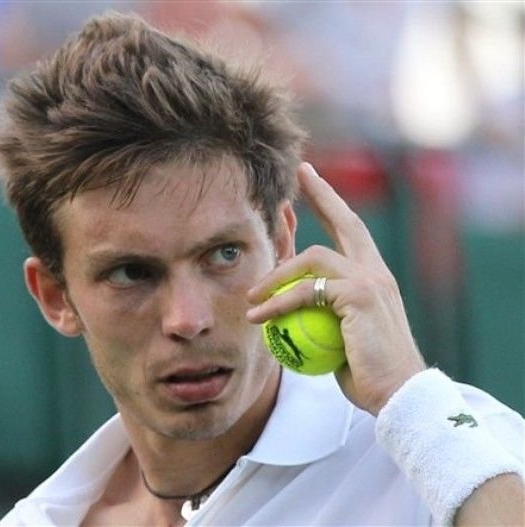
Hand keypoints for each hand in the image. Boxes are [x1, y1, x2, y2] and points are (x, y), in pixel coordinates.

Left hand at [247, 162, 425, 414]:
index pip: (351, 233)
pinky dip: (278, 303)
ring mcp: (370, 281)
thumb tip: (295, 314)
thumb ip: (324, 316)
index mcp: (375, 278)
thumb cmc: (369, 372)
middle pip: (345, 222)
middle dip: (322, 194)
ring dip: (277, 274)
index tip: (314, 183)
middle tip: (301, 174)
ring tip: (251, 296)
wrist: (399, 395)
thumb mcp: (342, 338)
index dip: (332, 206)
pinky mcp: (360, 296)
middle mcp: (376, 272)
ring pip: (314, 258)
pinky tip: (259, 316)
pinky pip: (307, 292)